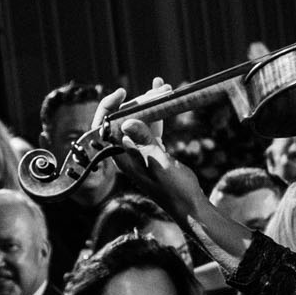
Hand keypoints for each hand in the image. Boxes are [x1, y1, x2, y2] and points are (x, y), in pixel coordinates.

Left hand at [94, 85, 200, 217]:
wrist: (190, 206)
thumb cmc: (174, 190)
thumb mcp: (159, 163)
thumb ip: (144, 142)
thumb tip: (127, 121)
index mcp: (122, 157)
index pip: (104, 127)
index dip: (109, 107)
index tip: (122, 92)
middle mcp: (127, 153)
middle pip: (124, 119)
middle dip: (140, 101)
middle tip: (159, 90)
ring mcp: (140, 151)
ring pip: (140, 121)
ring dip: (151, 104)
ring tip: (165, 88)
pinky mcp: (153, 150)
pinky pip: (151, 127)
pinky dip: (158, 112)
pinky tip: (165, 97)